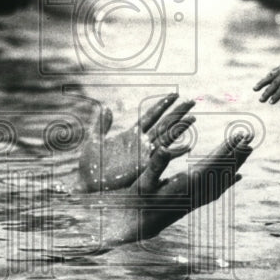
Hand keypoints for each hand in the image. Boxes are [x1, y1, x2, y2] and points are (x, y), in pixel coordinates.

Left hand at [77, 94, 195, 191]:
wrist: (87, 186)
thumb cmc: (90, 166)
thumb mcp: (94, 140)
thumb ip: (101, 124)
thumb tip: (106, 107)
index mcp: (131, 135)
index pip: (150, 115)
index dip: (162, 104)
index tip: (174, 94)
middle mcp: (141, 143)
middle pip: (163, 124)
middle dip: (177, 112)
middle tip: (191, 101)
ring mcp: (144, 154)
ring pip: (166, 138)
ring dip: (179, 128)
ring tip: (192, 118)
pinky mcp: (143, 167)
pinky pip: (162, 158)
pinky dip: (175, 153)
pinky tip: (187, 146)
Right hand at [120, 131, 254, 243]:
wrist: (140, 225)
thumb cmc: (139, 199)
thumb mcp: (143, 180)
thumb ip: (156, 165)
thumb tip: (164, 149)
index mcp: (188, 184)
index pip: (213, 163)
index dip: (228, 149)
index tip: (240, 136)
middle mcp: (197, 192)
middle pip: (224, 170)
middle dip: (237, 152)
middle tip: (251, 137)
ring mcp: (198, 198)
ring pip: (224, 179)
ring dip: (236, 163)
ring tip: (248, 149)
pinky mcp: (195, 202)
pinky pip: (218, 189)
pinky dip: (229, 180)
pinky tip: (237, 176)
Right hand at [254, 51, 279, 103]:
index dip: (277, 95)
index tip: (270, 102)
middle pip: (275, 84)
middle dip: (267, 93)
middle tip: (260, 100)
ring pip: (270, 77)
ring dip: (262, 84)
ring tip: (254, 89)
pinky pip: (273, 72)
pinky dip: (267, 77)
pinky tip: (262, 82)